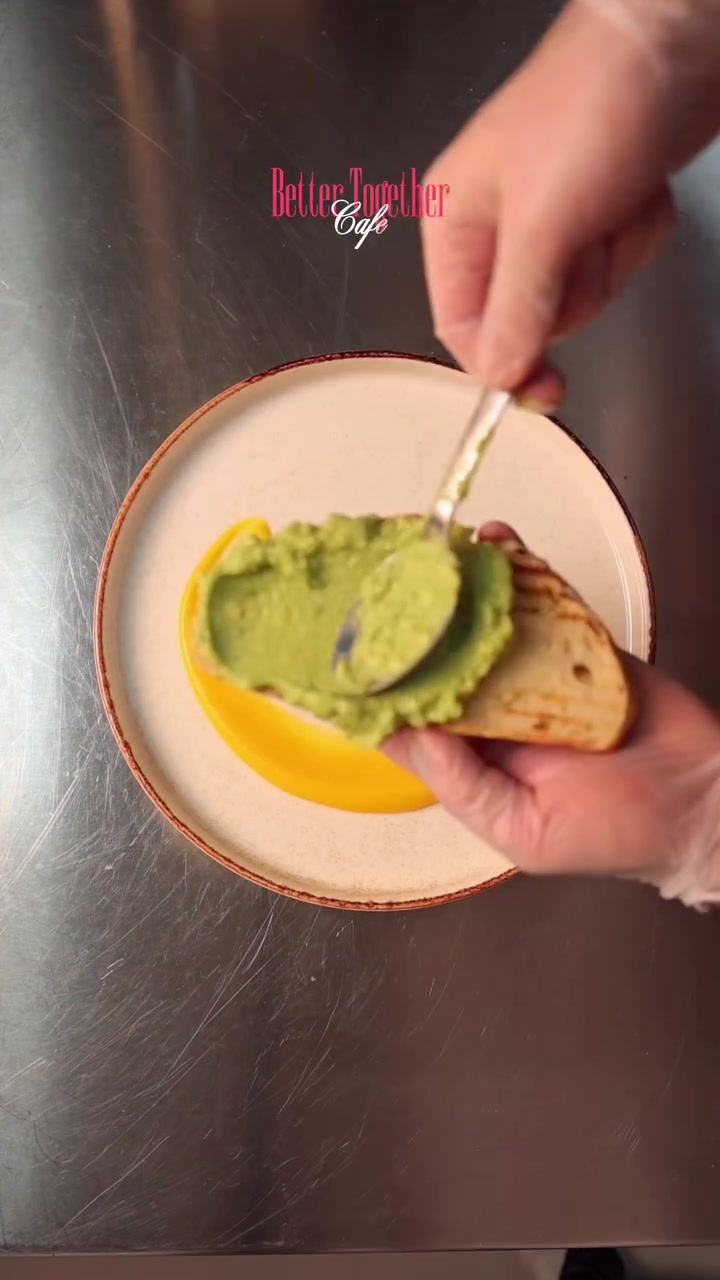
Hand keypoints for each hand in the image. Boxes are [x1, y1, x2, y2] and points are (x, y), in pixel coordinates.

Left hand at [384, 525, 719, 906]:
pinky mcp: (576, 640)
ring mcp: (534, 669)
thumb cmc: (614, 833)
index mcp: (471, 755)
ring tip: (429, 544)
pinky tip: (495, 541)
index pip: (408, 714)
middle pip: (439, 655)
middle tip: (375, 575)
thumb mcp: (524, 831)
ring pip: (485, 618)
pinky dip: (519, 567)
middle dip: (407, 618)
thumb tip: (406, 732)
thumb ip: (463, 785)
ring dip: (457, 582)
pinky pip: (542, 598)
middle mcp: (494, 709)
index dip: (371, 684)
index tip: (335, 649)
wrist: (702, 801)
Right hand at [422, 0, 719, 400]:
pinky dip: (637, 236)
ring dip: (612, 259)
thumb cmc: (592, 109)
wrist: (673, 43)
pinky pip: (615, 264)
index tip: (542, 388)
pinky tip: (637, 192)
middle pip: (527, 317)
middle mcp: (497, 226)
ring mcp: (552, 220)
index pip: (462, 326)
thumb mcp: (542, 224)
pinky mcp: (598, 213)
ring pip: (579, 295)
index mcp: (457, 221)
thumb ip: (515, 310)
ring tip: (616, 201)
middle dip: (574, 288)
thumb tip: (497, 375)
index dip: (500, 360)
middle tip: (588, 237)